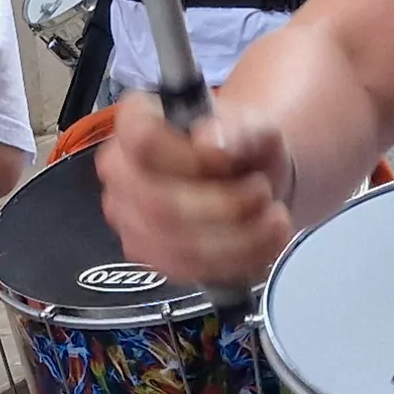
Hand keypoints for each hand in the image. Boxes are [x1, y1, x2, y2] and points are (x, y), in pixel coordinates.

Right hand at [96, 93, 296, 290]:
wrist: (251, 178)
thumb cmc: (241, 147)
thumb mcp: (254, 125)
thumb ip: (238, 129)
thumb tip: (210, 142)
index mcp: (136, 123)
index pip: (142, 142)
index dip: (189, 157)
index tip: (227, 160)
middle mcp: (121, 172)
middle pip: (159, 205)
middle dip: (224, 207)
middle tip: (262, 192)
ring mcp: (130, 219)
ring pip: (176, 246)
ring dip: (238, 239)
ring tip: (273, 219)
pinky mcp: (151, 256)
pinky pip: (189, 270)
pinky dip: (236, 260)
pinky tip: (262, 241)